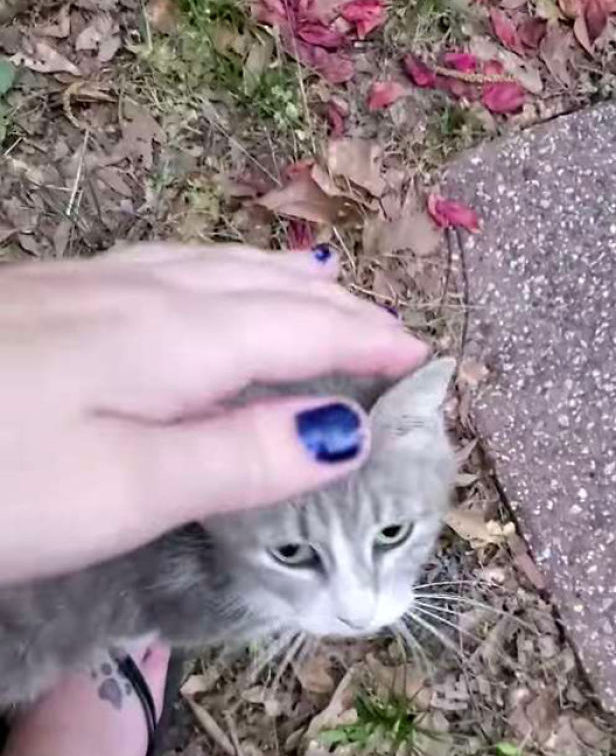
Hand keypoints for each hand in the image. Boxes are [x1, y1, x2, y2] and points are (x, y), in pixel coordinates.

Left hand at [0, 243, 424, 582]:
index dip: (371, 344)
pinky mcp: (47, 296)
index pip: (304, 329)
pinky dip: (219, 274)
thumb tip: (348, 431)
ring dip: (282, 279)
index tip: (429, 365)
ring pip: (213, 266)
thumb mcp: (126, 488)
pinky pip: (167, 268)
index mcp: (176, 339)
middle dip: (339, 306)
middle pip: (265, 286)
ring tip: (324, 284)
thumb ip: (239, 456)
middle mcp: (142, 294)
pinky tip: (202, 283)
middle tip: (393, 334)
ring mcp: (88, 286)